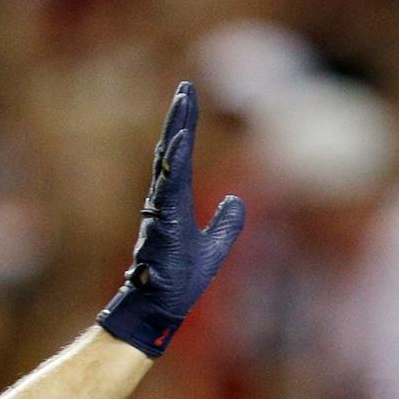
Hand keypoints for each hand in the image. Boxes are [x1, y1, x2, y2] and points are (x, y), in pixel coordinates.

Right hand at [97, 81, 246, 355]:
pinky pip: (169, 188)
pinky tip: (181, 142)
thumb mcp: (213, 248)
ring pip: (169, 164)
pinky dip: (175, 164)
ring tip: (183, 103)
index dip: (184, 126)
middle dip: (179, 119)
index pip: (179, 157)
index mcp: (173, 203)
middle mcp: (164, 201)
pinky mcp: (162, 224)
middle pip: (171, 151)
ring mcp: (161, 211)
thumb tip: (237, 201)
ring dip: (176, 133)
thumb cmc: (179, 281)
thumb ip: (225, 225)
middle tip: (185, 88)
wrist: (162, 309)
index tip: (187, 96)